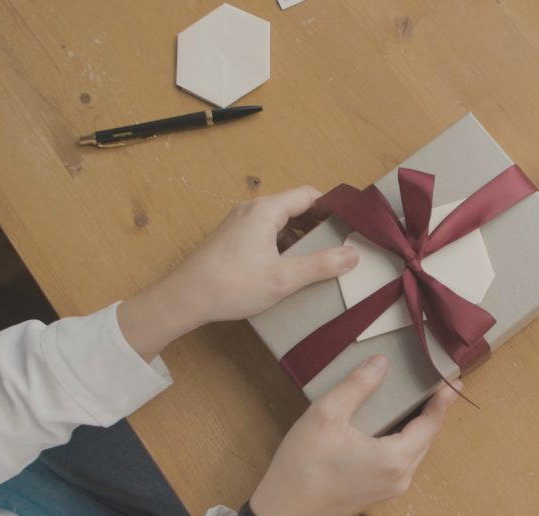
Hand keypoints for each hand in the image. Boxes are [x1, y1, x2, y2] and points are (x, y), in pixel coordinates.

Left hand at [118, 186, 356, 360]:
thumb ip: (321, 265)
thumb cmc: (232, 285)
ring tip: (321, 258)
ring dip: (302, 236)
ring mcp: (240, 223)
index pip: (309, 195)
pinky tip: (291, 267)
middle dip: (320, 224)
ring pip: (281, 222)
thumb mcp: (283, 278)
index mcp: (266, 210)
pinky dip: (284, 244)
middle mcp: (252, 209)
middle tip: (342, 244)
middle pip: (296, 207)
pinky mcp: (232, 238)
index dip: (333, 207)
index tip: (352, 224)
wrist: (184, 298)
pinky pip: (267, 233)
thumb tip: (353, 254)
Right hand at [233, 355, 458, 515]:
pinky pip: (403, 463)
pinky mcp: (380, 495)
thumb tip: (381, 363)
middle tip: (437, 385)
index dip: (443, 401)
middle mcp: (400, 477)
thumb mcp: (325, 415)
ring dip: (420, 427)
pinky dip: (406, 441)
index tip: (455, 382)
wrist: (284, 510)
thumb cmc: (303, 463)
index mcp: (393, 458)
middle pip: (426, 439)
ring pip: (415, 452)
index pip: (430, 424)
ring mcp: (391, 490)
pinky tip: (396, 426)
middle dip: (433, 412)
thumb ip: (357, 387)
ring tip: (420, 401)